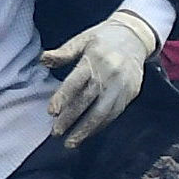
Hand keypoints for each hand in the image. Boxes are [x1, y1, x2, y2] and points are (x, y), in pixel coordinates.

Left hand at [40, 8, 160, 145]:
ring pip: (102, 112)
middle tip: (56, 133)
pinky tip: (87, 133)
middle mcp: (109, 74)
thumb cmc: (103, 38)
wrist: (136, 36)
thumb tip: (42, 59)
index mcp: (94, 59)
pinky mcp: (130, 94)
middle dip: (71, 119)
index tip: (51, 112)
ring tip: (70, 142)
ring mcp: (121, 86)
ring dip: (86, 130)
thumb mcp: (82, 39)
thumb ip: (63, 52)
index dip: (63, 98)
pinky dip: (100, 126)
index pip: (76, 82)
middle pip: (87, 101)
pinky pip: (114, 114)